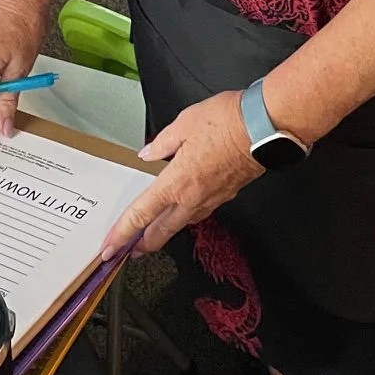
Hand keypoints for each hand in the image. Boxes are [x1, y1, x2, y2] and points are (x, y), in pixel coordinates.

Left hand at [100, 91, 260, 259]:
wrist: (265, 128)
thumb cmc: (228, 122)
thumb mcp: (184, 123)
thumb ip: (163, 143)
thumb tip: (149, 153)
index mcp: (176, 182)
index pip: (141, 215)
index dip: (122, 234)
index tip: (110, 248)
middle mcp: (192, 198)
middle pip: (161, 232)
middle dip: (142, 245)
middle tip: (128, 251)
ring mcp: (212, 200)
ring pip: (181, 224)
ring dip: (164, 231)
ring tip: (153, 232)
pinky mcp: (227, 195)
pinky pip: (200, 211)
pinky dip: (186, 215)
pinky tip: (183, 207)